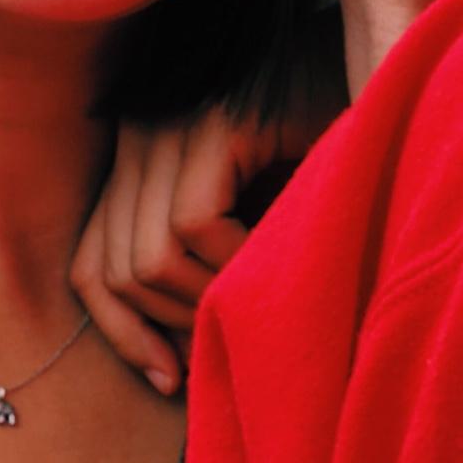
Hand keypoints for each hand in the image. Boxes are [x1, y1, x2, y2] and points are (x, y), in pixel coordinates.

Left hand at [72, 110, 295, 394]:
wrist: (372, 85)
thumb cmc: (316, 152)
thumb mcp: (245, 210)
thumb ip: (202, 263)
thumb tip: (173, 369)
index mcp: (136, 162)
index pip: (91, 266)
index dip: (124, 333)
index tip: (171, 377)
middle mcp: (139, 140)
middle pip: (112, 270)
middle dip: (170, 328)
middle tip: (229, 341)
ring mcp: (171, 128)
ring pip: (148, 258)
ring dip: (205, 301)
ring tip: (258, 296)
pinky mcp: (212, 124)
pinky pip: (194, 223)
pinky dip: (231, 262)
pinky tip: (274, 256)